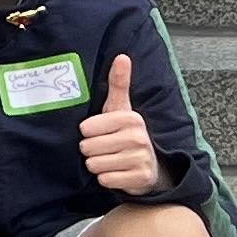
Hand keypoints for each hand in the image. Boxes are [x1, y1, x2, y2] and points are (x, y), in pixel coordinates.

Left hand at [79, 50, 162, 197]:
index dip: (87, 133)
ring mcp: (140, 159)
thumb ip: (118, 83)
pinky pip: (105, 180)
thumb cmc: (126, 133)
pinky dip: (107, 178)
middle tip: (105, 148)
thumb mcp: (120, 108)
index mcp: (130, 118)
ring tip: (111, 159)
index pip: (85, 129)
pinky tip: (117, 172)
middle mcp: (138, 138)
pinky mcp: (140, 179)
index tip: (100, 132)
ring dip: (98, 165)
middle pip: (87, 148)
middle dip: (91, 150)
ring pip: (94, 164)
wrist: (150, 166)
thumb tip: (122, 56)